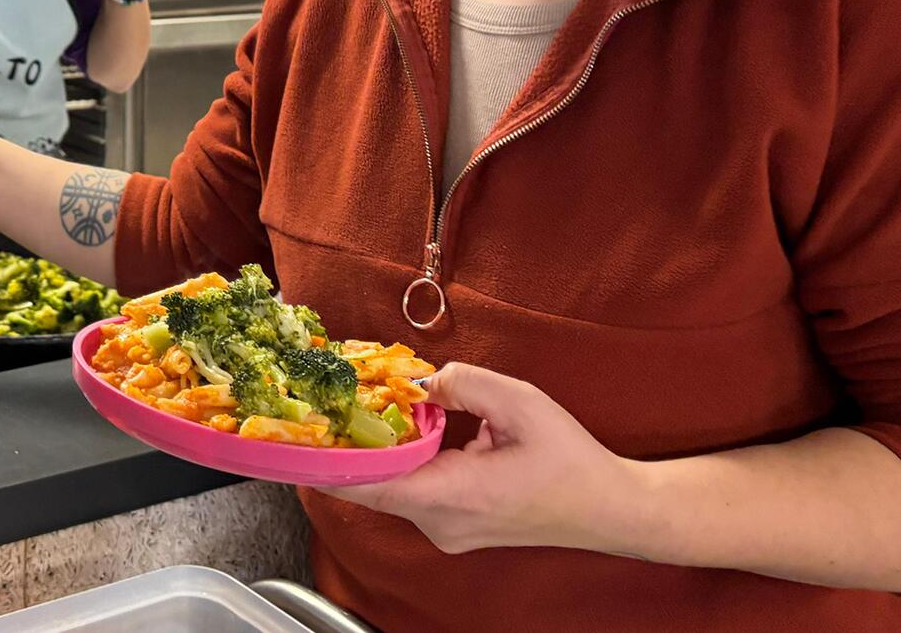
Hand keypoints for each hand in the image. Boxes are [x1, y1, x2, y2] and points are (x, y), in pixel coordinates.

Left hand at [322, 363, 639, 555]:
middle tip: (330, 402)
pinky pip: (411, 493)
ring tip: (363, 408)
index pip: (368, 485)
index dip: (328, 459)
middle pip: (372, 484)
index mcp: (453, 497)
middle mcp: (441, 524)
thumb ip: (463, 381)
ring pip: (391, 488)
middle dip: (351, 443)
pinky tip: (403, 430)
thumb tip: (418, 380)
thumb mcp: (519, 402)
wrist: (611, 509)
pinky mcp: (454, 528)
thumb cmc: (571, 461)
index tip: (299, 432)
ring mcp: (447, 532)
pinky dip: (401, 463)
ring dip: (380, 450)